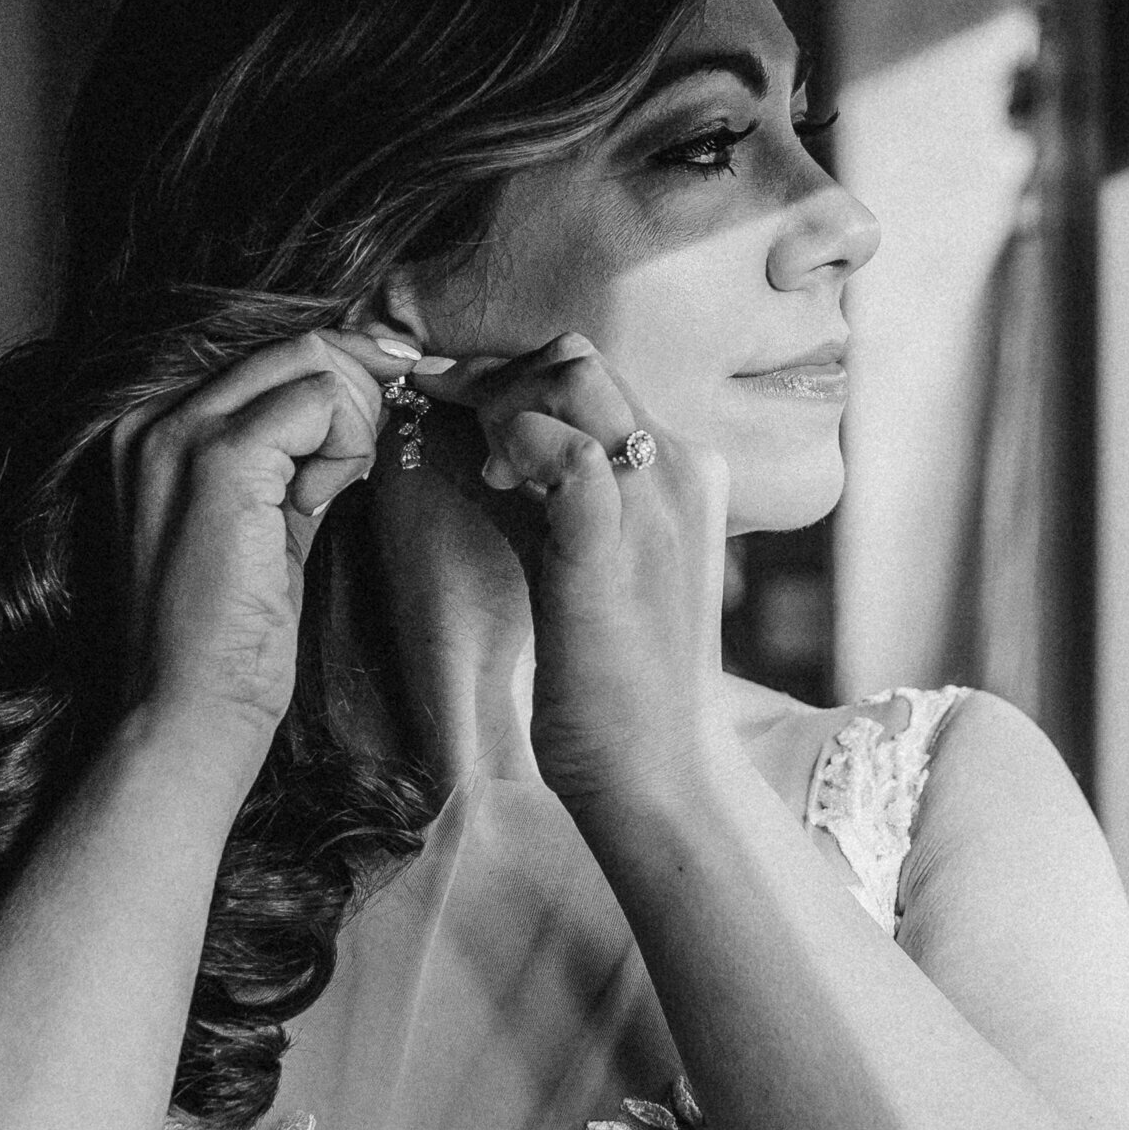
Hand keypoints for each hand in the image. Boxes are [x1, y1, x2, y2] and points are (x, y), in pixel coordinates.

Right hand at [111, 330, 412, 745]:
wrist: (187, 714)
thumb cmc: (223, 645)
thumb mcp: (259, 531)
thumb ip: (289, 467)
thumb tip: (349, 414)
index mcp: (147, 428)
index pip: (260, 354)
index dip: (334, 372)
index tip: (388, 387)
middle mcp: (148, 416)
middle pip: (289, 345)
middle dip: (355, 390)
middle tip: (370, 451)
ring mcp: (177, 432)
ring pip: (309, 362)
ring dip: (346, 427)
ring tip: (322, 500)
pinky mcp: (218, 461)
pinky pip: (318, 402)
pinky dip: (342, 448)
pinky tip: (321, 503)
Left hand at [410, 334, 732, 808]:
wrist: (658, 767)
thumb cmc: (620, 681)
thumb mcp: (589, 567)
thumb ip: (550, 503)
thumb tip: (484, 452)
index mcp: (683, 471)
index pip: (594, 377)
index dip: (513, 378)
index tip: (451, 396)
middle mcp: (678, 469)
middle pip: (580, 362)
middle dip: (497, 379)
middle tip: (445, 421)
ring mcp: (651, 503)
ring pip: (573, 384)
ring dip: (502, 407)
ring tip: (483, 470)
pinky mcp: (611, 546)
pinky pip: (566, 455)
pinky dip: (516, 448)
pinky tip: (495, 485)